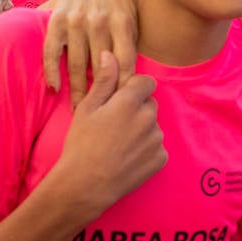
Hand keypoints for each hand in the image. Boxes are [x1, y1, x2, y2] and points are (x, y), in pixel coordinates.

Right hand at [43, 0, 138, 104]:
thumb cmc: (117, 6)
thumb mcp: (132, 18)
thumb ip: (132, 44)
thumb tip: (139, 79)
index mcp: (121, 21)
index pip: (125, 60)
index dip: (124, 86)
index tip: (123, 107)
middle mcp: (99, 21)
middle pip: (101, 66)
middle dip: (102, 93)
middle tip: (103, 118)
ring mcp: (76, 21)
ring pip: (77, 63)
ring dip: (77, 89)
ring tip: (78, 109)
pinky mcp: (56, 22)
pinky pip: (52, 51)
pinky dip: (52, 71)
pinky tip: (54, 89)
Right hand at [49, 53, 165, 213]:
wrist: (84, 185)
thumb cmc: (81, 145)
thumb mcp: (86, 109)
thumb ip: (103, 81)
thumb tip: (110, 55)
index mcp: (130, 102)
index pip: (146, 82)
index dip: (133, 89)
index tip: (119, 101)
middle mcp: (148, 118)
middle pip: (150, 104)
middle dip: (137, 109)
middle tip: (114, 125)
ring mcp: (156, 139)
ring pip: (153, 126)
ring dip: (142, 130)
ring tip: (118, 145)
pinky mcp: (160, 159)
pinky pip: (156, 147)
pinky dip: (146, 150)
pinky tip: (127, 158)